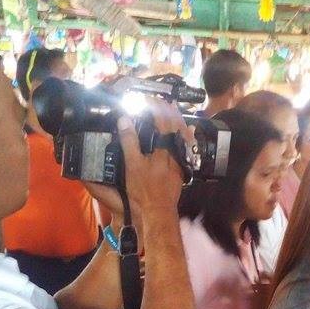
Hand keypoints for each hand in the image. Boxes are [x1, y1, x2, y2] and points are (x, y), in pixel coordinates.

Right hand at [81, 100, 186, 220]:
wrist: (159, 210)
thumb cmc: (144, 189)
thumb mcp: (133, 164)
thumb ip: (129, 141)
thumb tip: (124, 119)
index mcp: (164, 148)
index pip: (162, 120)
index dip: (156, 106)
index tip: (148, 98)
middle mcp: (175, 151)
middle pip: (177, 125)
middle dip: (170, 110)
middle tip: (163, 100)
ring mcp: (181, 160)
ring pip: (183, 135)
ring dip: (177, 121)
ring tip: (173, 110)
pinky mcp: (182, 169)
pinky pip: (185, 147)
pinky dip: (184, 136)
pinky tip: (185, 133)